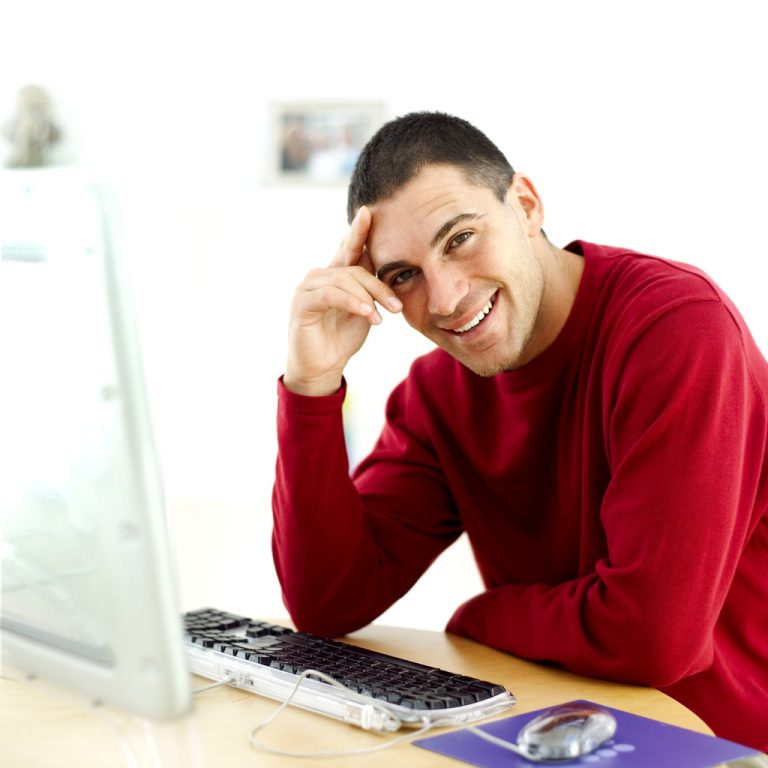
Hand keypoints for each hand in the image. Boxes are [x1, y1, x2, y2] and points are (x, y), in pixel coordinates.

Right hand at [284, 206, 402, 395]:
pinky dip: (352, 302)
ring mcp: (307, 288)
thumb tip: (392, 269)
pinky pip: (331, 295)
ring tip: (381, 317)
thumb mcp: (364, 310)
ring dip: (368, 297)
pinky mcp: (302, 304)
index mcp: (335, 274)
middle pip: (355, 267)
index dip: (358, 230)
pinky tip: (367, 314)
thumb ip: (371, 289)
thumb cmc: (342, 337)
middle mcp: (319, 276)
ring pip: (345, 279)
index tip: (369, 212)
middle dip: (379, 286)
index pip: (350, 248)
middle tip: (397, 307)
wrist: (322, 367)